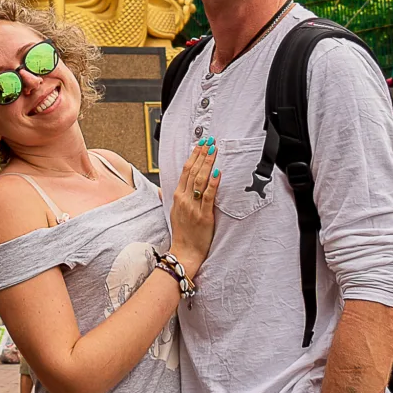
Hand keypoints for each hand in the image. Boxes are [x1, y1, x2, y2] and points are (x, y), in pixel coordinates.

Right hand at [167, 137, 220, 271]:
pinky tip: (218, 173)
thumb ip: (178, 198)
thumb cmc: (183, 233)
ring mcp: (193, 207)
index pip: (185, 171)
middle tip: (210, 141)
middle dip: (202, 154)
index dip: (193, 156)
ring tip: (214, 151)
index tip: (200, 144)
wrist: (185, 252)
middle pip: (193, 171)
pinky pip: (208, 196)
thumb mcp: (175, 212)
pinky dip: (213, 183)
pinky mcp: (203, 215)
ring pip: (200, 180)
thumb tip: (175, 187)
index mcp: (177, 196)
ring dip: (208, 163)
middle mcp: (184, 199)